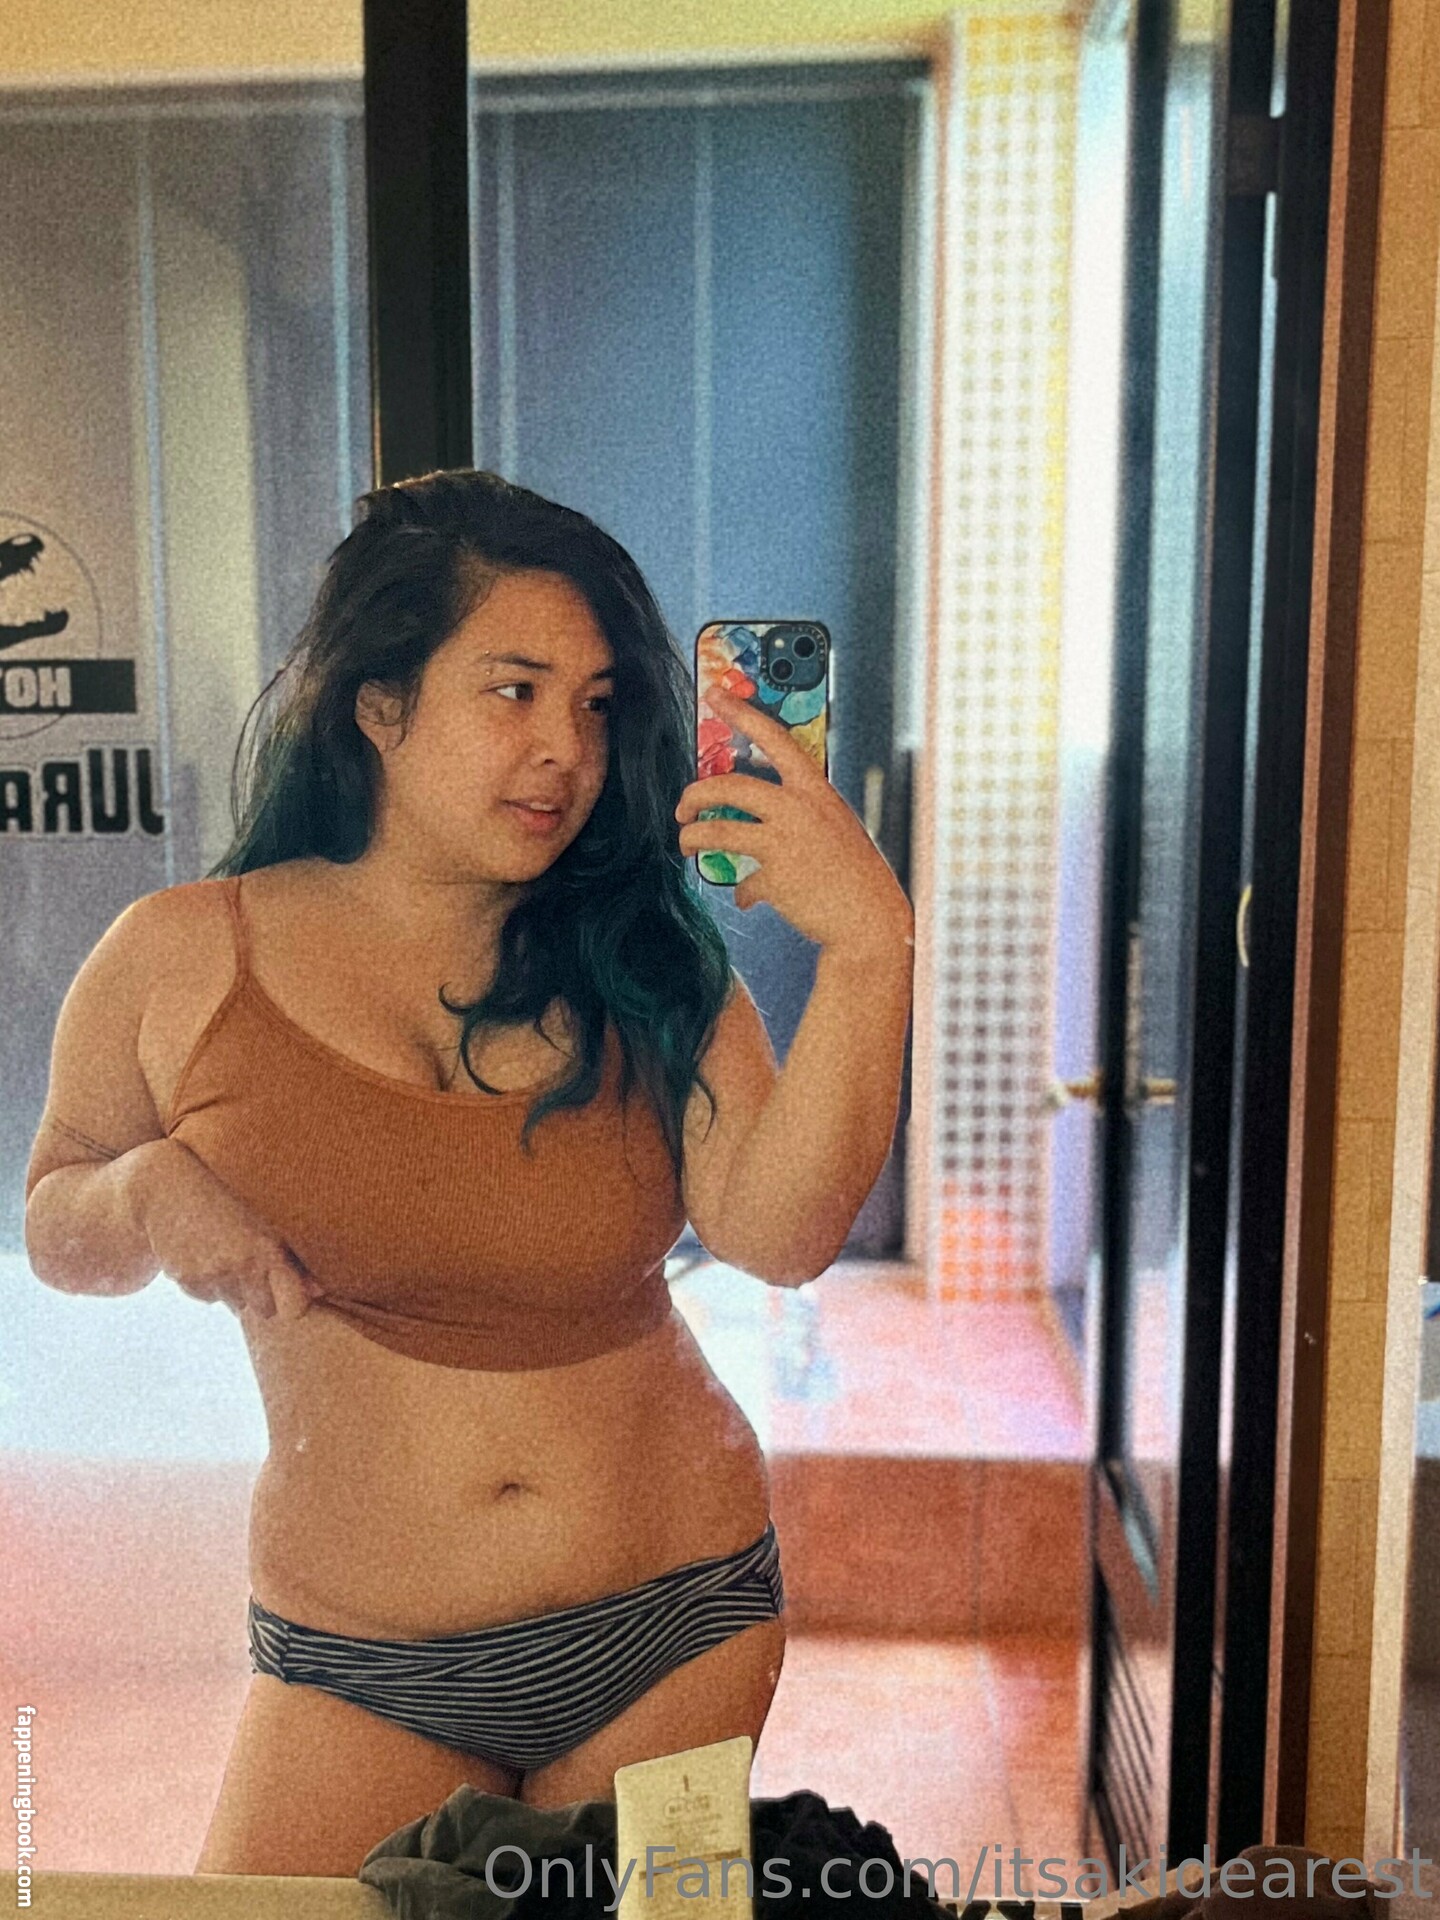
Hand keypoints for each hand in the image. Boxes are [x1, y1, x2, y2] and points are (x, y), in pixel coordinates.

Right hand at [132, 1140, 324, 1322]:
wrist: (166, 1185)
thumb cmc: (227, 1197)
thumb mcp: (263, 1218)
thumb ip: (294, 1257)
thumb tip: (321, 1292)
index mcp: (267, 1249)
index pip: (294, 1308)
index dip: (294, 1305)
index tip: (291, 1294)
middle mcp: (240, 1266)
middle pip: (264, 1311)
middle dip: (263, 1297)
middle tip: (254, 1266)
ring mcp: (210, 1275)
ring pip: (234, 1303)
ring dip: (234, 1288)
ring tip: (225, 1250)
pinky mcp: (185, 1279)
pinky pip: (206, 1296)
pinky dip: (207, 1283)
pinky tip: (203, 1252)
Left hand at [676, 685, 914, 951]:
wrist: (870, 918)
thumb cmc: (855, 872)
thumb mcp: (833, 826)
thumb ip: (798, 814)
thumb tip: (759, 818)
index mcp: (815, 789)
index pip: (774, 738)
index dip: (740, 713)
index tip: (714, 694)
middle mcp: (797, 808)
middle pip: (728, 786)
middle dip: (695, 794)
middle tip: (683, 807)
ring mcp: (784, 842)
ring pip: (717, 830)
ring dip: (693, 837)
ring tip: (686, 843)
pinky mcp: (774, 877)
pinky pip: (743, 882)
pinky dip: (744, 891)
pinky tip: (748, 897)